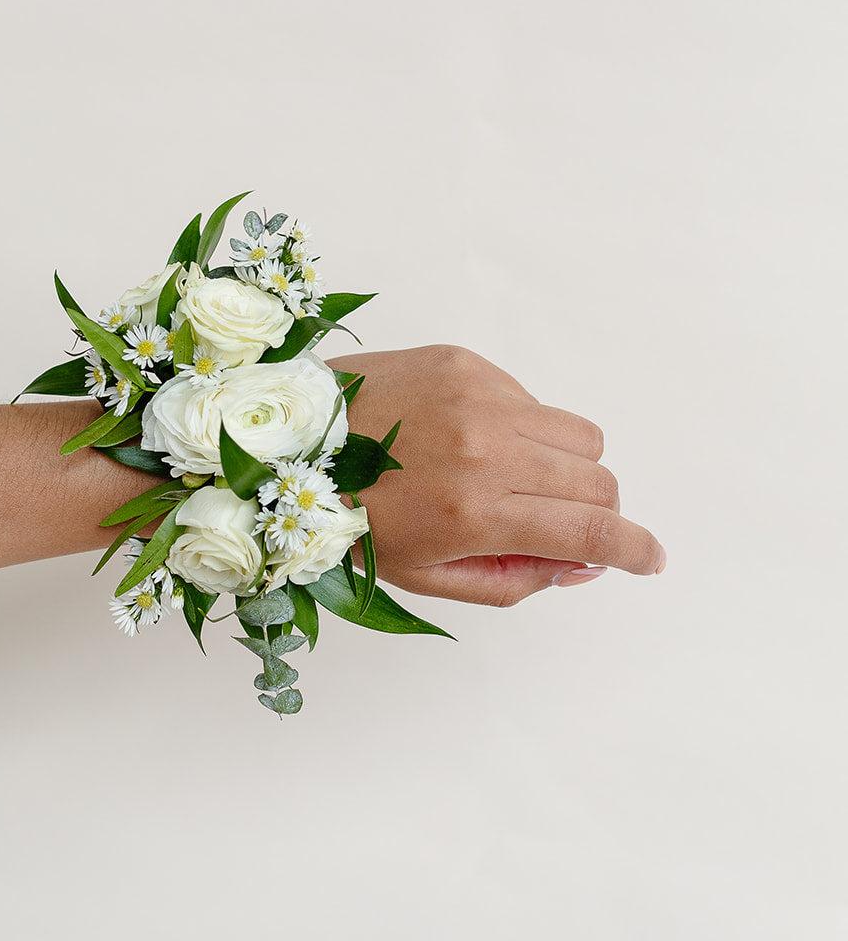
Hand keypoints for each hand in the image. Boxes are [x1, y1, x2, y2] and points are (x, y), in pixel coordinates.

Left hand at [327, 344, 665, 606]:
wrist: (289, 440)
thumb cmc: (354, 519)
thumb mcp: (426, 576)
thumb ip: (513, 578)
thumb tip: (581, 564)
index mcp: (475, 513)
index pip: (589, 530)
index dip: (634, 550)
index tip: (651, 559)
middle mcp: (487, 448)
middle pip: (598, 482)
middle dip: (595, 514)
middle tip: (557, 526)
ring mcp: (481, 397)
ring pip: (579, 436)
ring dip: (565, 468)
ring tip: (512, 481)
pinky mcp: (468, 363)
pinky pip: (534, 401)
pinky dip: (522, 430)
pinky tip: (469, 441)